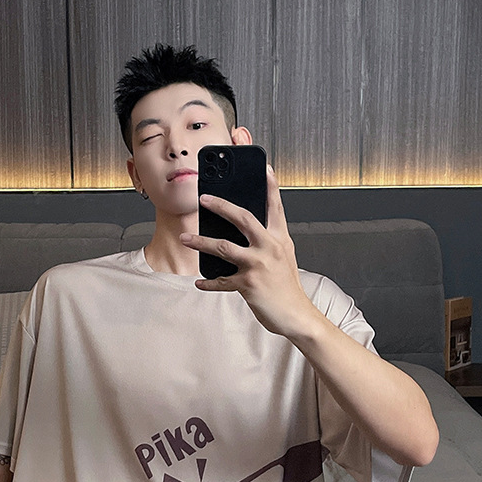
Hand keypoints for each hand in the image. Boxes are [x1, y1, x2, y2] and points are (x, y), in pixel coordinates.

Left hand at [181, 165, 317, 338]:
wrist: (296, 315)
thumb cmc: (286, 287)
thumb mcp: (283, 257)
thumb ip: (268, 241)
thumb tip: (243, 230)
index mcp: (280, 238)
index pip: (274, 206)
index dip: (269, 184)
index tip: (264, 166)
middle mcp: (270, 247)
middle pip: (243, 218)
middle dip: (221, 205)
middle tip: (204, 198)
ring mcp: (259, 265)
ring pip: (224, 247)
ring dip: (201, 242)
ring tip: (185, 238)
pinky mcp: (249, 284)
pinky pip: (222, 280)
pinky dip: (208, 282)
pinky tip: (199, 282)